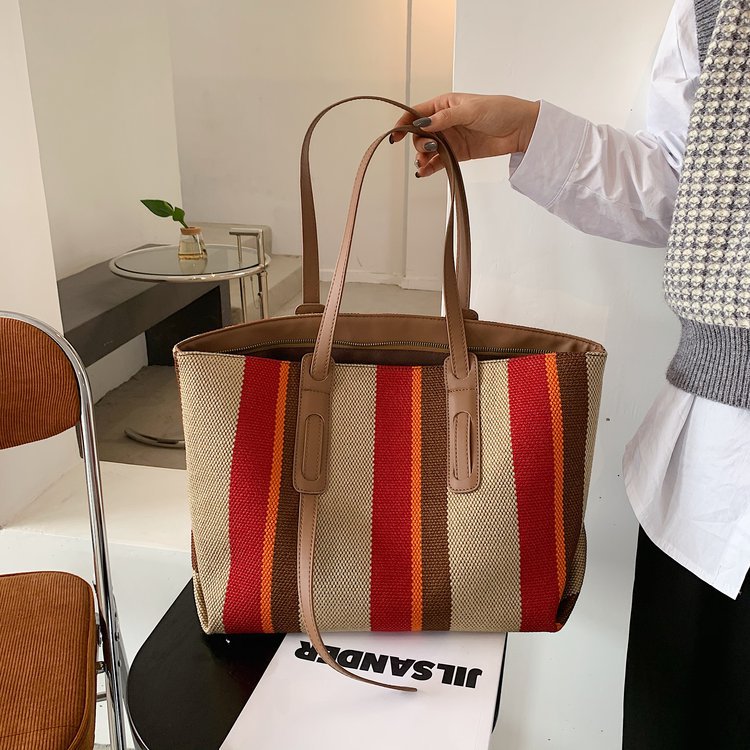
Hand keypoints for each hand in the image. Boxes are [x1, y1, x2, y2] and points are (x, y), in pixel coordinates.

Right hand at [392, 93, 539, 176]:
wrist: (520, 129)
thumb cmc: (499, 110)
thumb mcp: (471, 110)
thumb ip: (445, 119)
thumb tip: (422, 124)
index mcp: (444, 104)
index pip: (416, 112)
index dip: (403, 123)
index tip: (396, 136)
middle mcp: (444, 121)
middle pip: (419, 134)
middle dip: (418, 143)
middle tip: (429, 147)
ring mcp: (450, 138)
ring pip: (427, 149)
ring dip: (422, 156)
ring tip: (424, 163)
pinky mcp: (457, 153)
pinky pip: (438, 161)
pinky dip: (429, 167)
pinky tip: (424, 172)